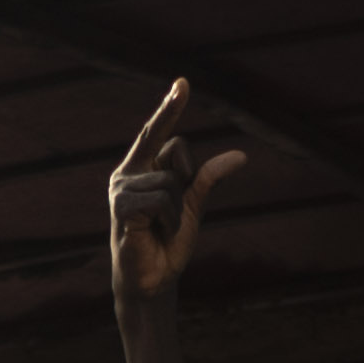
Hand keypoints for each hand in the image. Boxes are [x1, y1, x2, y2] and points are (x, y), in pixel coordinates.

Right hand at [108, 80, 245, 313]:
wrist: (154, 279)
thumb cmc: (168, 241)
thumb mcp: (193, 205)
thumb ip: (209, 178)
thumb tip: (241, 155)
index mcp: (143, 165)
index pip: (158, 131)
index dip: (171, 107)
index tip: (183, 83)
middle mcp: (128, 171)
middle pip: (176, 150)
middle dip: (187, 180)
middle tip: (171, 215)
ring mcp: (122, 187)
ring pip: (172, 181)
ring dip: (178, 211)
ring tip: (161, 228)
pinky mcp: (121, 206)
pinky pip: (162, 199)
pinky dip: (170, 220)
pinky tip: (156, 232)